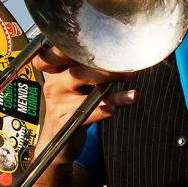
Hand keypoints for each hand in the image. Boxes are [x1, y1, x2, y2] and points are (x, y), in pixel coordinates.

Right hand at [32, 45, 136, 162]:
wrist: (57, 141)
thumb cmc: (71, 106)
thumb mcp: (77, 86)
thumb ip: (91, 70)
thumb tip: (121, 57)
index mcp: (56, 71)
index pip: (61, 53)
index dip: (77, 48)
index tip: (101, 44)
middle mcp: (54, 84)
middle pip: (78, 71)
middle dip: (106, 70)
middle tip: (128, 70)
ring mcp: (59, 104)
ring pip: (87, 95)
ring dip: (113, 94)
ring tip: (132, 95)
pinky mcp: (65, 123)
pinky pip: (87, 114)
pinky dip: (101, 111)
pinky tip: (113, 109)